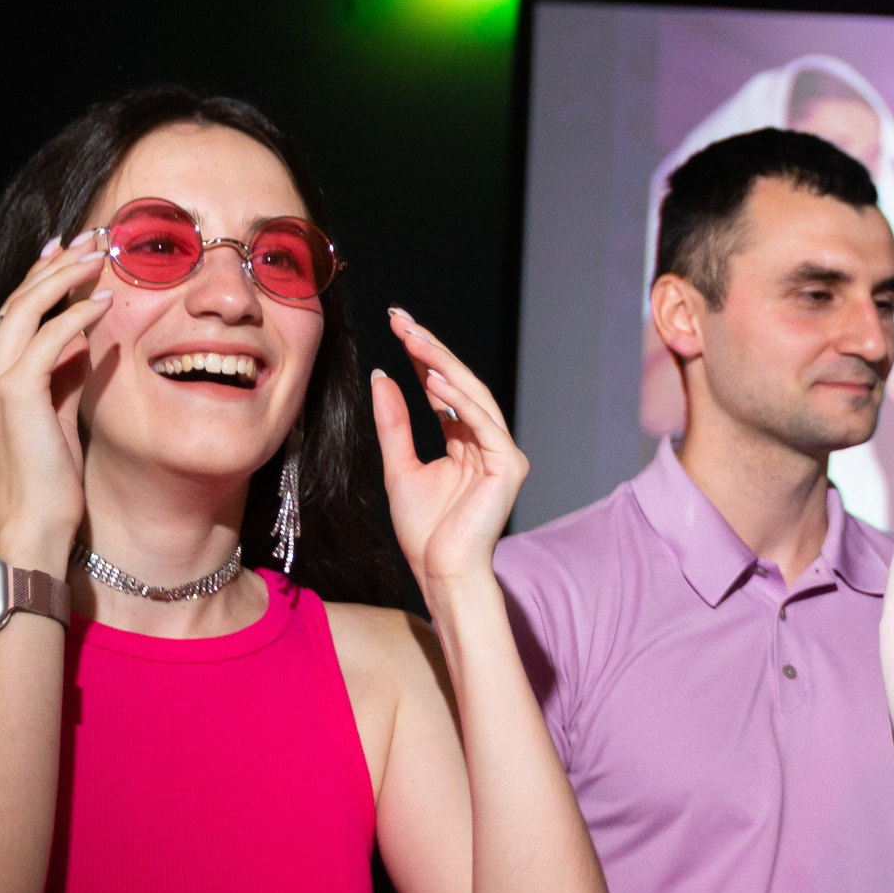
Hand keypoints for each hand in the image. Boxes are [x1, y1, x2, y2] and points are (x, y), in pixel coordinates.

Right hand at [0, 230, 110, 567]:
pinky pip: (48, 338)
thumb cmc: (49, 475)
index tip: (70, 250)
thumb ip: (64, 370)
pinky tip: (103, 303)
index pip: (12, 311)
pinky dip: (76, 316)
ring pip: (27, 307)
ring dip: (67, 277)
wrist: (33, 520)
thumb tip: (84, 333)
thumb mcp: (57, 410)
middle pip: (17, 299)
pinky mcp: (13, 391)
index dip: (41, 277)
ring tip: (101, 255)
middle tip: (92, 237)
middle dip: (56, 264)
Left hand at [372, 310, 530, 591]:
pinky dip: (459, 401)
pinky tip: (434, 381)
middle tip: (403, 319)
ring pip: (474, 397)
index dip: (422, 357)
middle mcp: (488, 443)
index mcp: (465, 443)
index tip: (397, 326)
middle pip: (460, 385)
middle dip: (431, 350)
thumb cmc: (425, 533)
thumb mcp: (399, 468)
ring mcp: (503, 453)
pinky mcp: (509, 466)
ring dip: (443, 366)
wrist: (442, 573)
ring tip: (414, 340)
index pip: (444, 389)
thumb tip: (385, 377)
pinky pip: (484, 424)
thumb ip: (395, 424)